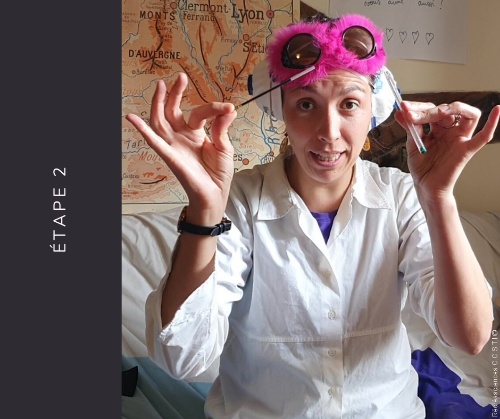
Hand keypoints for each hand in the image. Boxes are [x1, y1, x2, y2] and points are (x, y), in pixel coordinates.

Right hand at [126, 73, 236, 221]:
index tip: (228, 107)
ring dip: (159, 103)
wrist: (215, 195)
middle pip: (172, 111)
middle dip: (175, 93)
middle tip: (180, 77)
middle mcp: (182, 137)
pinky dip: (142, 130)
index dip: (214, 108)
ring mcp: (174, 146)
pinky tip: (132, 117)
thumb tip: (228, 109)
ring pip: (160, 121)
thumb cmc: (218, 173)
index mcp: (195, 134)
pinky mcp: (170, 156)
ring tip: (161, 85)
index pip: (200, 113)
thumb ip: (222, 128)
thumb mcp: (224, 148)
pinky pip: (154, 142)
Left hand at [395, 101, 499, 202]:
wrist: (426, 187)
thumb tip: (400, 112)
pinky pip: (483, 137)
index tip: (404, 108)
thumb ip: (409, 127)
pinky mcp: (466, 150)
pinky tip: (497, 110)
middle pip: (448, 110)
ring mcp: (460, 139)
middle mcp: (450, 130)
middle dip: (429, 110)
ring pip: (469, 115)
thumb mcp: (412, 144)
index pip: (432, 109)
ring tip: (441, 111)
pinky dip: (492, 123)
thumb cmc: (422, 167)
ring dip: (456, 108)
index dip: (419, 107)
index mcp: (437, 128)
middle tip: (413, 115)